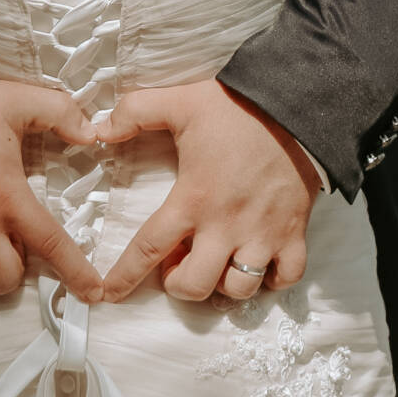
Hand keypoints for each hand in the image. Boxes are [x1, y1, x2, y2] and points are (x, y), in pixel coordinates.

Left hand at [92, 81, 320, 303]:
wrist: (298, 106)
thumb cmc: (236, 107)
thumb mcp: (179, 101)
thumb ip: (134, 112)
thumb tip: (99, 130)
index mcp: (193, 199)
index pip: (148, 248)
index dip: (125, 277)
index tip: (109, 295)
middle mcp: (226, 226)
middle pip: (194, 285)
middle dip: (178, 285)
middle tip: (178, 264)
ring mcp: (264, 234)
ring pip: (238, 289)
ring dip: (222, 284)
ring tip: (218, 263)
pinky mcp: (295, 234)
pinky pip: (285, 278)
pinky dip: (271, 281)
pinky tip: (259, 264)